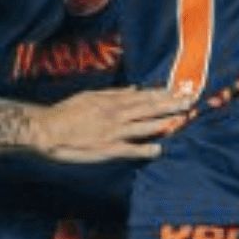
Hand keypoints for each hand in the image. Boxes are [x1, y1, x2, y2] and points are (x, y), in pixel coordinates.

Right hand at [31, 85, 190, 162]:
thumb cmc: (66, 112)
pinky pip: (130, 149)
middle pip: (149, 108)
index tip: (181, 91)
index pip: (144, 96)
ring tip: (184, 119)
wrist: (47, 130)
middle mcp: (116, 115)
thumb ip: (114, 94)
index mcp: (112, 101)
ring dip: (165, 122)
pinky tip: (159, 149)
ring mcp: (113, 132)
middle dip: (172, 105)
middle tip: (191, 101)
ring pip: (145, 126)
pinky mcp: (107, 149)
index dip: (164, 94)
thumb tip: (134, 89)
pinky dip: (145, 149)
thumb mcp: (90, 96)